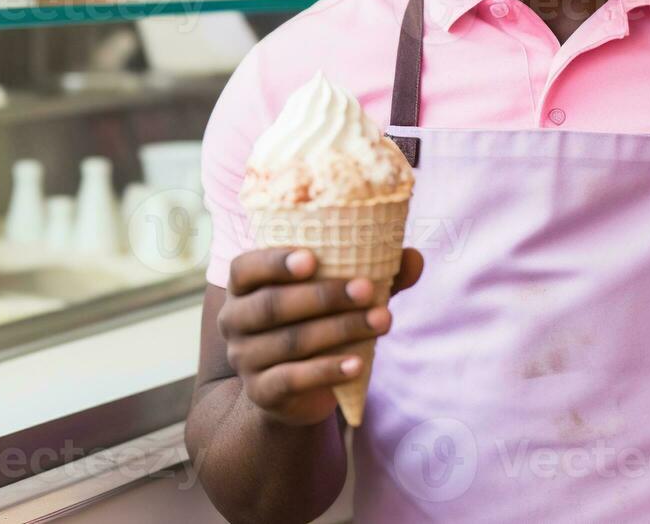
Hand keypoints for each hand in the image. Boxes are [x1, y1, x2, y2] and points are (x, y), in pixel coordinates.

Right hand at [216, 246, 424, 426]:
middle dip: (323, 296)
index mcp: (243, 287)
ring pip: (290, 341)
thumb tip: (415, 258)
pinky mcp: (262, 392)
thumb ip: (370, 276)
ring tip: (382, 321)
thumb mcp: (337, 299)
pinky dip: (328, 370)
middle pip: (272, 305)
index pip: (245, 268)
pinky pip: (293, 379)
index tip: (313, 258)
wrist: (295, 390)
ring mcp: (245, 359)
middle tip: (367, 289)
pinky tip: (359, 364)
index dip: (275, 262)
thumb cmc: (315, 325)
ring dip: (339, 329)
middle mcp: (234, 321)